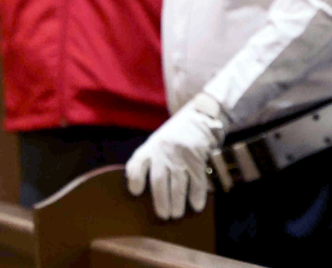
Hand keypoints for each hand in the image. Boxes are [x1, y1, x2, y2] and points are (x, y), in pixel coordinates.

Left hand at [125, 93, 226, 219]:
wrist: (198, 116)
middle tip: (163, 215)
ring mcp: (181, 155)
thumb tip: (132, 184)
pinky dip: (197, 195)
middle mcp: (164, 152)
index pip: (137, 164)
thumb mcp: (155, 142)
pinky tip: (196, 205)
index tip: (135, 192)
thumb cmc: (173, 136)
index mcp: (150, 148)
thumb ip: (144, 159)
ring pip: (178, 183)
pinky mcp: (198, 158)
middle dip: (160, 201)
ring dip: (177, 202)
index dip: (135, 179)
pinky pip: (197, 180)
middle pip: (159, 180)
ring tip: (176, 214)